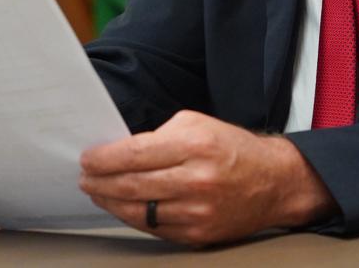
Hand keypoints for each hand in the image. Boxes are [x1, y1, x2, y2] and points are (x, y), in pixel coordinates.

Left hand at [78, 110, 335, 244]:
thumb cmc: (231, 147)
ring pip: (139, 211)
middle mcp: (196, 180)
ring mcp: (197, 212)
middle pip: (132, 185)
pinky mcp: (198, 234)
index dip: (104, 158)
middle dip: (100, 182)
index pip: (135, 154)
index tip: (87, 158)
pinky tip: (123, 207)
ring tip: (97, 193)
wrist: (273, 182)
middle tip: (85, 177)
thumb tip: (119, 151)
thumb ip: (159, 136)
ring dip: (111, 202)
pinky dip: (134, 217)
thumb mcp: (197, 124)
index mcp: (195, 145)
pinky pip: (154, 228)